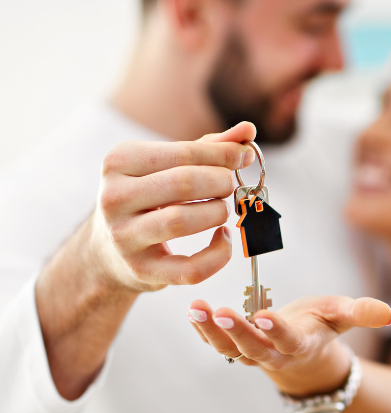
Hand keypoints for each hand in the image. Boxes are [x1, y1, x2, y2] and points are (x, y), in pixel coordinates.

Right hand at [34, 122, 256, 399]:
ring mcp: (124, 237)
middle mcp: (114, 197)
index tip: (247, 156)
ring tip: (223, 210)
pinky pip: (191, 268)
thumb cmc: (149, 198)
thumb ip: (208, 148)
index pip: (184, 153)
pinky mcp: (141, 271)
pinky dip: (218, 255)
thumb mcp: (168, 166)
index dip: (223, 154)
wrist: (109, 251)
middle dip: (220, 182)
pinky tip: (223, 240)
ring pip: (182, 221)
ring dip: (217, 213)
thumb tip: (249, 130)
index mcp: (119, 162)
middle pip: (184, 183)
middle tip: (230, 187)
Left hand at [187, 296, 390, 395]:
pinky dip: (203, 329)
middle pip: (254, 348)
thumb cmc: (323, 326)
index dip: (278, 330)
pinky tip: (191, 311)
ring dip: (211, 331)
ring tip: (195, 309)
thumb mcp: (343, 315)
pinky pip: (218, 343)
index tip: (265, 316)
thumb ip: (364, 313)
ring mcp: (253, 354)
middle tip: (220, 313)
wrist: (304, 352)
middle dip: (237, 332)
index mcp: (302, 344)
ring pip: (229, 349)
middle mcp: (275, 353)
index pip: (289, 340)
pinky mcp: (237, 349)